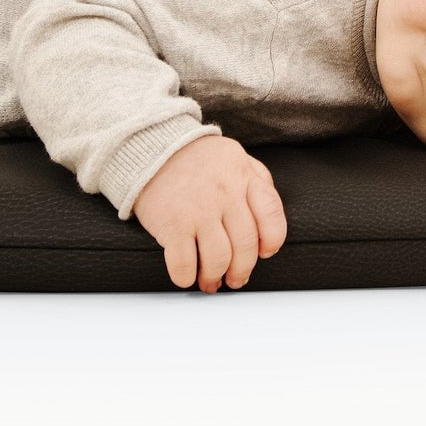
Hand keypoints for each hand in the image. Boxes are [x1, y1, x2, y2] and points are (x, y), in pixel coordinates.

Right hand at [131, 134, 287, 291]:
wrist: (153, 146)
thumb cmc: (198, 158)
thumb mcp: (237, 159)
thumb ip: (258, 182)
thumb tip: (269, 219)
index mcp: (244, 177)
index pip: (271, 214)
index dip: (272, 240)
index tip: (264, 252)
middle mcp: (225, 194)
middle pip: (245, 245)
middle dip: (242, 270)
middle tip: (235, 278)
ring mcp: (198, 210)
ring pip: (218, 259)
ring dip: (215, 276)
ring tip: (211, 280)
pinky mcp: (171, 223)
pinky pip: (183, 263)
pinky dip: (186, 277)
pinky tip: (186, 276)